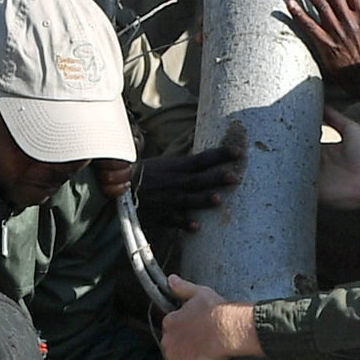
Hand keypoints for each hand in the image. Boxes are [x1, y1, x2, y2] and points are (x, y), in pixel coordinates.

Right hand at [132, 126, 247, 231]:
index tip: (238, 151)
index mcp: (177, 167)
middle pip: (200, 179)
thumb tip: (195, 133)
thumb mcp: (164, 158)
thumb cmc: (145, 173)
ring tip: (218, 199)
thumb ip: (182, 148)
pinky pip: (175, 221)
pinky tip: (197, 226)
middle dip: (216, 178)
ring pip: (189, 200)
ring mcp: (170, 200)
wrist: (121, 189)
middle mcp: (176, 183)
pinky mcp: (163, 216)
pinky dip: (185, 224)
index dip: (221, 154)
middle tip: (235, 176)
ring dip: (203, 200)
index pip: (203, 158)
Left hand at [161, 278, 260, 359]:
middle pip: (169, 347)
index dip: (181, 335)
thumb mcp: (199, 293)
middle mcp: (167, 337)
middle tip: (195, 351)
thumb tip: (170, 279)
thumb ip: (182, 288)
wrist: (227, 328)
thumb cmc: (217, 310)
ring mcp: (171, 354)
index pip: (170, 331)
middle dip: (178, 350)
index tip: (191, 337)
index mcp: (171, 320)